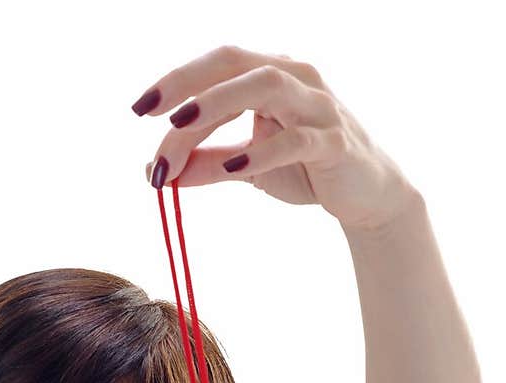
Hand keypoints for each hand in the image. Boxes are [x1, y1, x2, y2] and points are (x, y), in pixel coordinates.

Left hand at [133, 43, 419, 232]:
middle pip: (234, 63)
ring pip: (264, 85)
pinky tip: (233, 165)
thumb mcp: (245, 167)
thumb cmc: (306, 170)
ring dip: (218, 103)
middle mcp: (294, 76)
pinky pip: (297, 138)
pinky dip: (262, 150)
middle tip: (151, 111)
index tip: (139, 108)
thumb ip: (205, 165)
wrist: (366, 196)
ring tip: (182, 126)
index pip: (217, 65)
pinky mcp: (335, 141)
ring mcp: (317, 105)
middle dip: (188, 83)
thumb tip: (156, 172)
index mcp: (269, 75)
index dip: (176, 81)